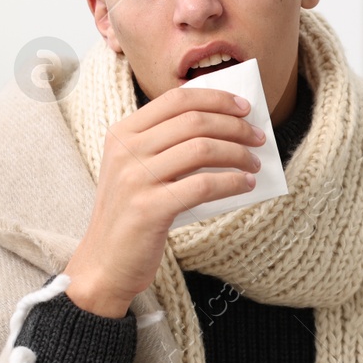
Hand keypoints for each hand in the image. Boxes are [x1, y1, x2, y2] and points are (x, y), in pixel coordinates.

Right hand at [63, 85, 266, 316]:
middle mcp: (126, 150)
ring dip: (238, 154)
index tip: (244, 108)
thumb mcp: (136, 170)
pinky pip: (203, 186)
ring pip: (201, 149)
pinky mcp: (149, 209)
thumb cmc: (131, 216)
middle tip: (258, 137)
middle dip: (234, 126)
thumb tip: (224, 129)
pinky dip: (232, 182)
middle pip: (193, 121)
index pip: (176, 99)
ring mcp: (135, 179)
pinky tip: (245, 185)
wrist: (104, 263)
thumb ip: (167, 147)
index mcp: (122, 133)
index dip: (215, 99)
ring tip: (254, 164)